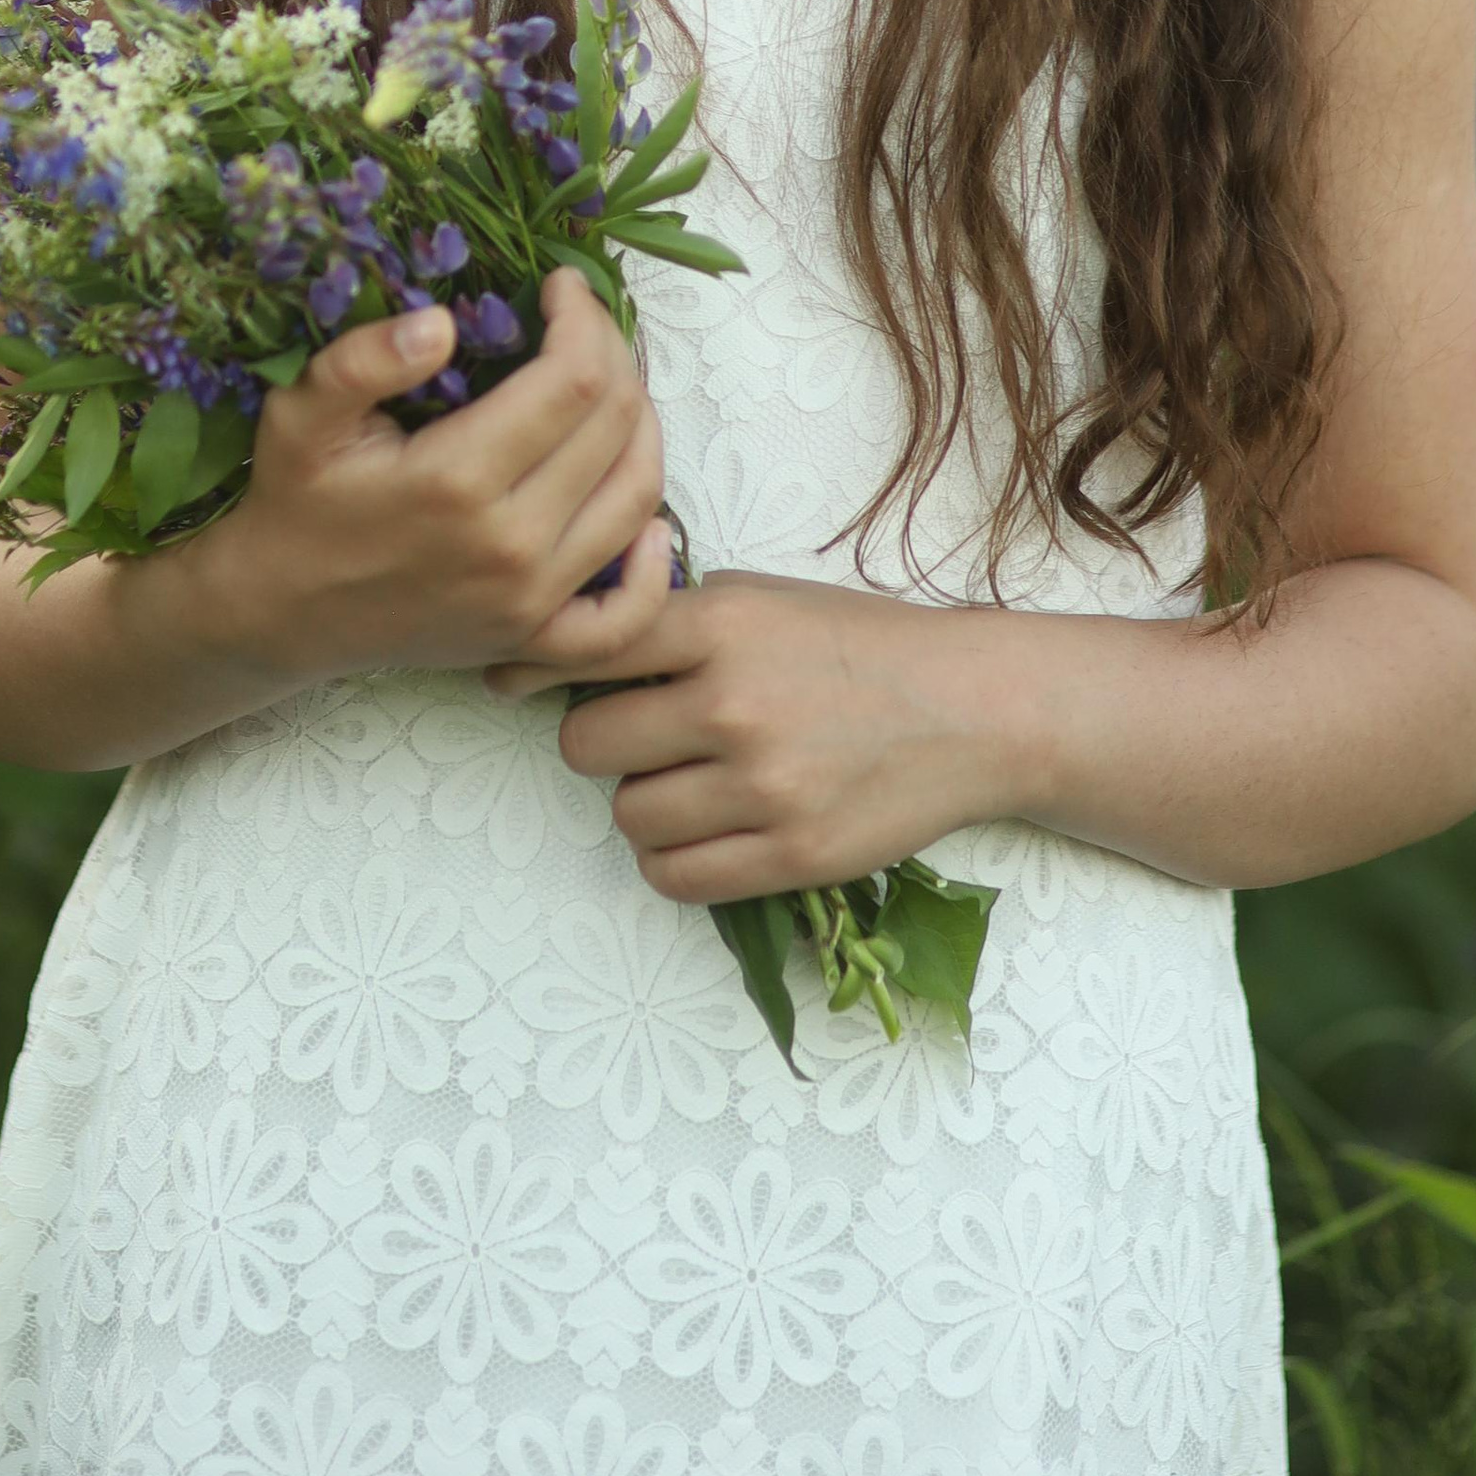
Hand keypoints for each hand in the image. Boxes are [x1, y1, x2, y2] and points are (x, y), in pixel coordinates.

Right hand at [165, 267, 678, 687]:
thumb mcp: (301, 414)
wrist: (279, 611)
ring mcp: (530, 600)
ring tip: (605, 382)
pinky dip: (652, 566)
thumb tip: (442, 322)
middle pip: (616, 427)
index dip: (585, 318)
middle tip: (580, 323)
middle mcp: (511, 545)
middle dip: (612, 354)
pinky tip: (645, 520)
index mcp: (457, 481)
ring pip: (636, 497)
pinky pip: (625, 614)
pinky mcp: (532, 637)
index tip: (560, 285)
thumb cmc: (296, 502)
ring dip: (641, 426)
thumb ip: (364, 360)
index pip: (575, 381)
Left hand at [486, 569, 1009, 904]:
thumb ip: (673, 620)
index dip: (533, 663)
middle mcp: (734, 704)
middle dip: (603, 742)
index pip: (587, 645)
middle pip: (587, 745)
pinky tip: (706, 827)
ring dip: (642, 802)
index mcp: (722, 626)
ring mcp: (763, 787)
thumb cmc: (854, 646)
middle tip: (643, 735)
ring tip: (689, 780)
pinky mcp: (790, 855)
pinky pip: (674, 876)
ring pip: (628, 815)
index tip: (506, 679)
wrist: (969, 708)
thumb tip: (562, 644)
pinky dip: (674, 857)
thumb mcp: (761, 599)